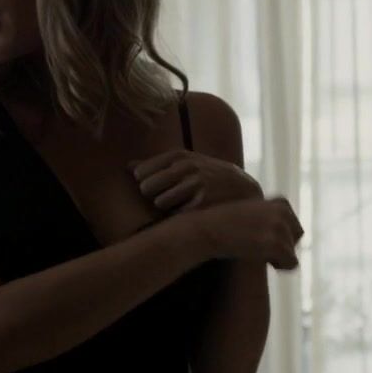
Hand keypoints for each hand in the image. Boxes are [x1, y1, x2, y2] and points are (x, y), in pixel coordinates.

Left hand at [129, 150, 261, 213]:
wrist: (245, 190)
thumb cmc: (208, 177)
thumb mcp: (185, 163)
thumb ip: (155, 165)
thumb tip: (126, 167)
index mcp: (179, 155)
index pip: (141, 172)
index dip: (145, 182)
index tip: (159, 186)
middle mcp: (186, 166)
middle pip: (146, 188)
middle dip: (154, 196)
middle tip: (171, 196)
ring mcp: (195, 184)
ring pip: (160, 203)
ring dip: (168, 208)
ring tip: (185, 203)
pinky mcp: (202, 204)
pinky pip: (175, 215)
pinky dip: (180, 217)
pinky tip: (193, 212)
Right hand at [191, 196, 303, 269]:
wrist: (207, 230)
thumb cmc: (223, 225)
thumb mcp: (250, 212)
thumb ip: (268, 217)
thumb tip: (291, 233)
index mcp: (280, 203)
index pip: (295, 224)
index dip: (282, 236)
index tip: (264, 240)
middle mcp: (282, 212)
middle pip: (298, 235)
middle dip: (284, 246)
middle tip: (261, 250)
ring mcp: (279, 227)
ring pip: (292, 251)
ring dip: (277, 257)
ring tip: (257, 254)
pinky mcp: (275, 244)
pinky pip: (291, 263)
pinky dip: (280, 267)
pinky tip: (264, 263)